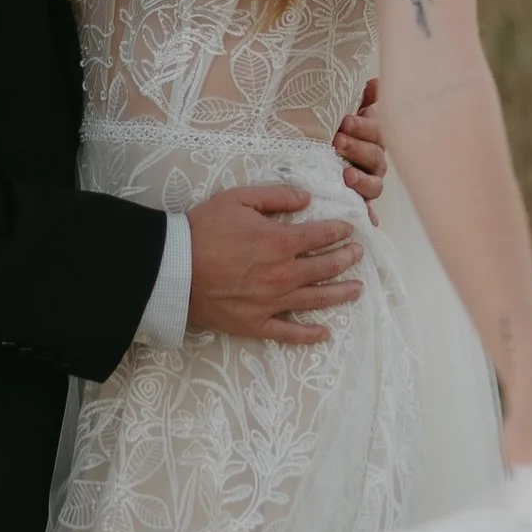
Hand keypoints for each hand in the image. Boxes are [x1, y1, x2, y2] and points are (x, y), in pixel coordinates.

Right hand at [186, 182, 364, 343]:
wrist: (172, 269)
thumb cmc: (202, 229)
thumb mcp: (238, 199)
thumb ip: (276, 196)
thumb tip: (306, 198)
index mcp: (280, 242)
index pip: (321, 236)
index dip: (339, 230)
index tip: (349, 228)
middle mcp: (283, 275)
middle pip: (325, 268)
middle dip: (346, 258)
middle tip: (358, 254)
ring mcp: (272, 303)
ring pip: (316, 300)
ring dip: (340, 293)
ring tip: (357, 289)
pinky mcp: (256, 324)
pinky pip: (288, 332)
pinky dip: (308, 335)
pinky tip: (324, 334)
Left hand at [332, 79, 384, 213]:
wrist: (320, 156)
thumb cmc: (336, 134)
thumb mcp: (345, 114)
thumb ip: (362, 100)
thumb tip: (376, 82)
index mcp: (373, 139)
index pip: (376, 132)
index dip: (364, 127)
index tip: (345, 121)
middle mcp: (375, 163)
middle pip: (375, 157)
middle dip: (357, 148)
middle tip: (338, 141)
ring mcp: (368, 184)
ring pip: (374, 185)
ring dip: (361, 181)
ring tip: (346, 176)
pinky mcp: (360, 203)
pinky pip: (366, 211)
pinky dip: (368, 215)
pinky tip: (368, 220)